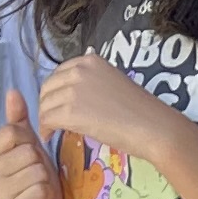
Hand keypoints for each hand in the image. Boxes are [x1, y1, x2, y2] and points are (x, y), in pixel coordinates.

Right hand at [0, 90, 62, 198]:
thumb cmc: (36, 177)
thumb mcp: (28, 144)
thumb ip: (19, 119)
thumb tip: (13, 92)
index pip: (13, 132)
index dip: (29, 141)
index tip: (29, 154)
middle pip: (27, 151)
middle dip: (39, 162)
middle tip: (36, 174)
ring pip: (36, 170)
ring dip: (45, 179)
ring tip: (39, 186)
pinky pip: (40, 189)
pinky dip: (47, 193)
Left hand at [31, 55, 165, 170]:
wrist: (153, 127)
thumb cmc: (141, 112)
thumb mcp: (113, 84)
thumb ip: (92, 83)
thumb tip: (76, 97)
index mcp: (90, 61)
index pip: (59, 74)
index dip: (55, 91)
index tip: (57, 104)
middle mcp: (79, 70)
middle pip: (47, 87)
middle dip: (47, 104)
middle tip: (52, 120)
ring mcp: (73, 90)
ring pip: (44, 104)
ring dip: (45, 118)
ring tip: (52, 131)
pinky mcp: (70, 111)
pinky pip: (47, 119)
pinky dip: (45, 130)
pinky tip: (50, 137)